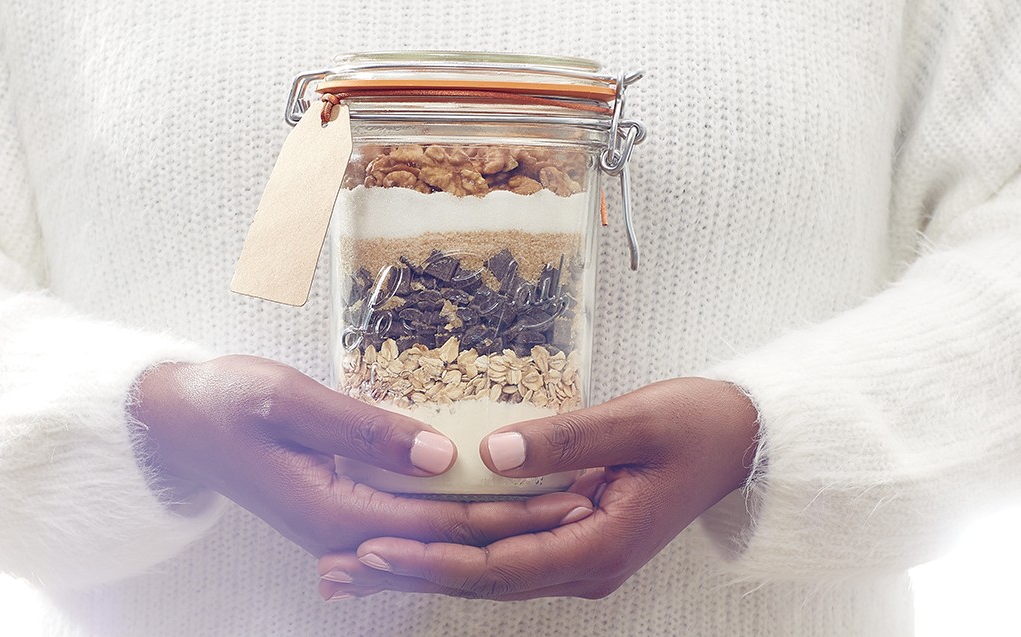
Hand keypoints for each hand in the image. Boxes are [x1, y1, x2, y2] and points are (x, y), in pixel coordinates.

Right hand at [130, 355, 593, 556]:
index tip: (569, 494)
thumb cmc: (222, 404)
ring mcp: (343, 522)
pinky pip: (414, 514)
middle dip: (522, 522)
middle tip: (590, 498)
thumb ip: (363, 431)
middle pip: (451, 535)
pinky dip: (462, 506)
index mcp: (334, 512)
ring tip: (561, 497)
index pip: (444, 524)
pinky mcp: (343, 506)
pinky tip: (494, 494)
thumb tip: (441, 456)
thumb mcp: (287, 402)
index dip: (511, 513)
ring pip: (437, 529)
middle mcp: (344, 530)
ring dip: (499, 517)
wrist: (172, 421)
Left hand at [316, 377, 757, 599]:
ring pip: (486, 572)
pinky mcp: (573, 540)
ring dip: (421, 569)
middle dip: (407, 575)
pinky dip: (453, 551)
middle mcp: (584, 566)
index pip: (497, 565)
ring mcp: (578, 558)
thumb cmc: (696, 426)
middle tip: (334, 572)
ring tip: (352, 569)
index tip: (370, 551)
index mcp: (599, 545)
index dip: (430, 560)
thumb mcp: (634, 421)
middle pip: (481, 580)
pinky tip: (412, 545)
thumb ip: (563, 439)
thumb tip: (488, 454)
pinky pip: (503, 554)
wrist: (741, 442)